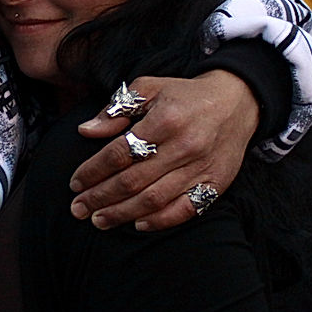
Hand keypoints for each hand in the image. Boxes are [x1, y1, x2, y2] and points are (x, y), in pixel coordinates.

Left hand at [69, 71, 257, 230]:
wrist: (237, 102)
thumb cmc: (184, 95)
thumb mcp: (149, 88)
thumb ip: (116, 109)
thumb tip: (86, 131)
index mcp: (165, 120)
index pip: (120, 153)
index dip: (94, 170)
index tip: (75, 183)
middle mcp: (184, 146)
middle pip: (134, 180)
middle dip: (100, 197)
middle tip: (78, 209)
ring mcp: (201, 167)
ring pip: (155, 199)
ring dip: (122, 213)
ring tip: (99, 220)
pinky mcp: (216, 183)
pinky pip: (185, 210)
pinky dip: (160, 220)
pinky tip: (137, 223)